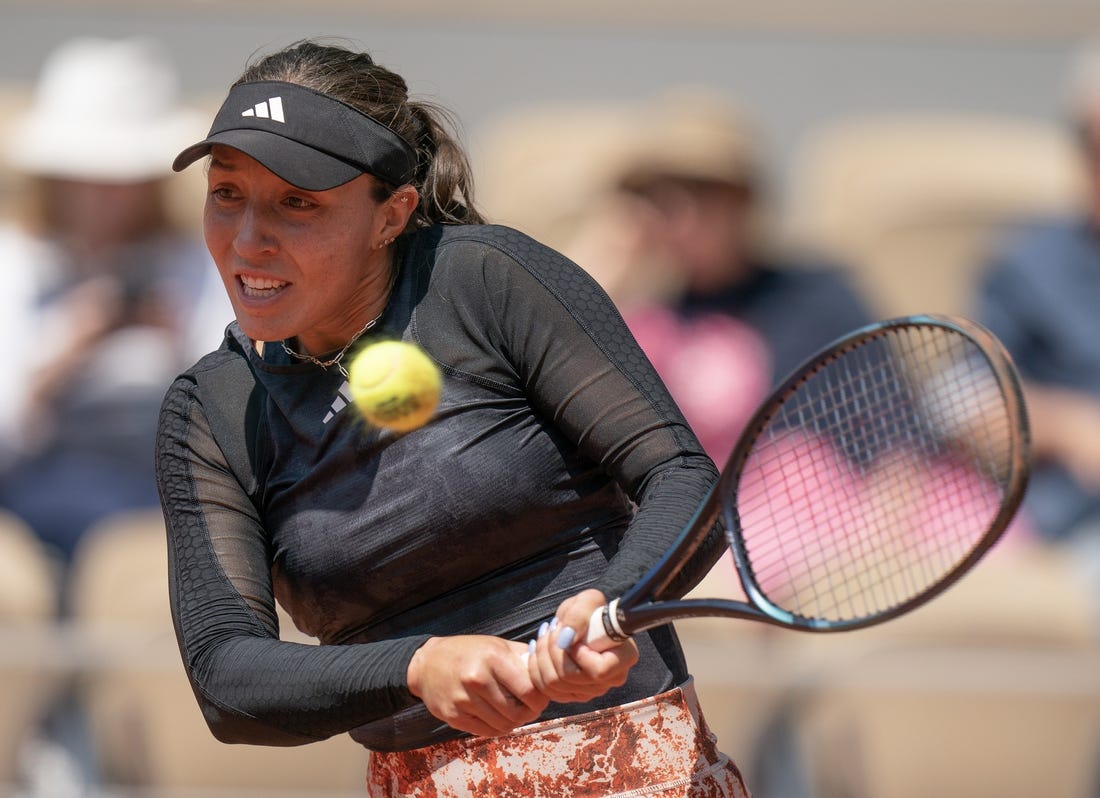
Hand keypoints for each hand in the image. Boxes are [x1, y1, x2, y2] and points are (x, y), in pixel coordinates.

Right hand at [406, 635, 548, 737]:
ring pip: (504, 725)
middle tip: (530, 708)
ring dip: (514, 722)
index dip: (541, 698)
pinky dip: (498, 728)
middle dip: (529, 713)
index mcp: (492, 658)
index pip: (530, 689)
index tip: (542, 697)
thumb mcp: (496, 645)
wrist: (426, 663)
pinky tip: (498, 717)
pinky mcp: (453, 716)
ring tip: (515, 712)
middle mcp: (477, 679)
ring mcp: (463, 699)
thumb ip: (523, 657)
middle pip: (518, 712)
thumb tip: (550, 670)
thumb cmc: (468, 652)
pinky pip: (486, 732)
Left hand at [525, 588, 638, 703]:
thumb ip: (579, 614)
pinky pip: (545, 689)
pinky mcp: (572, 694)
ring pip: (554, 685)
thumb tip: (565, 639)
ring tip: (545, 634)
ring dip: (541, 655)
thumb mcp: (588, 600)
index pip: (598, 671)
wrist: (583, 621)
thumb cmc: (591, 610)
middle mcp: (610, 680)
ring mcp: (591, 691)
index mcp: (624, 658)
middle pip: (570, 678)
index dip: (579, 654)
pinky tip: (538, 648)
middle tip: (551, 627)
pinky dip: (535, 667)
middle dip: (552, 649)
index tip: (572, 636)